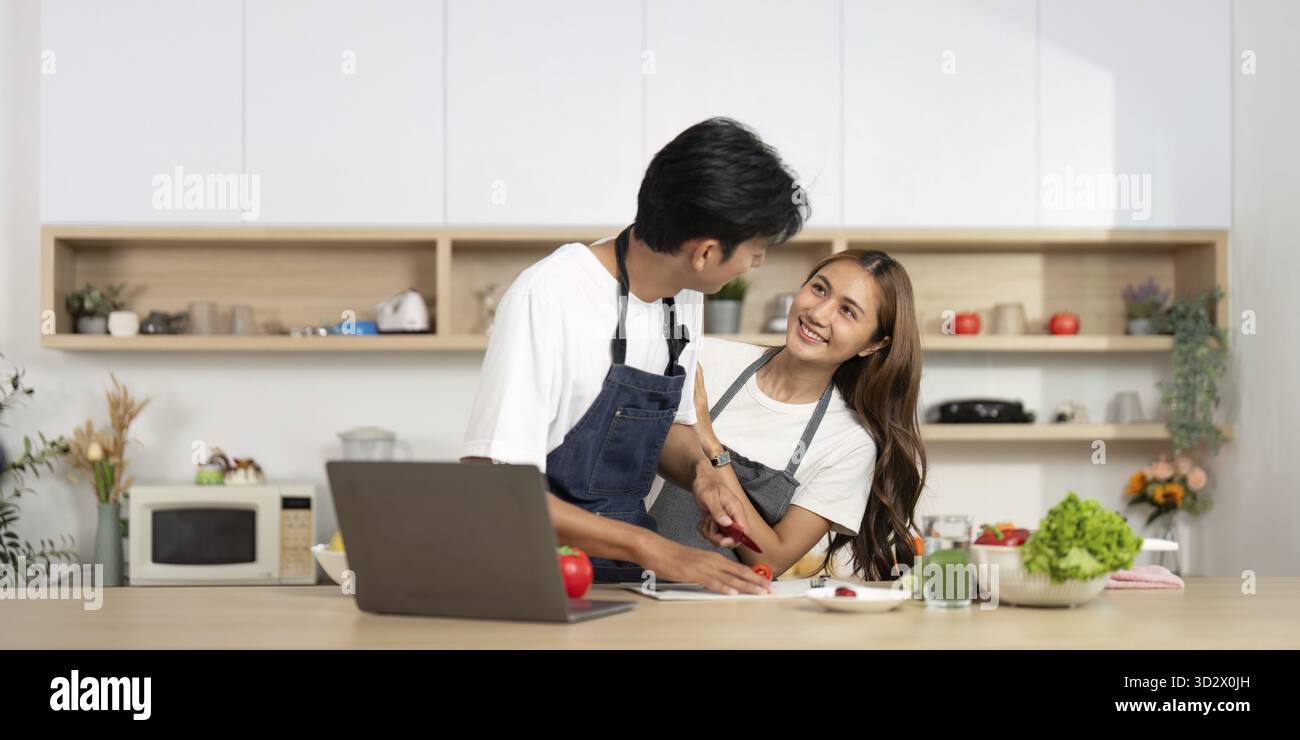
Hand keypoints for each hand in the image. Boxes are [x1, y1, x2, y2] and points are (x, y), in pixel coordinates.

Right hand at [637, 535, 769, 594]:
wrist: (655, 548)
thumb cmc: (673, 556)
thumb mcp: (696, 561)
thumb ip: (709, 569)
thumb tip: (721, 579)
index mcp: (713, 557)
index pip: (738, 568)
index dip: (754, 576)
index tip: (766, 583)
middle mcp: (712, 560)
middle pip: (739, 572)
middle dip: (757, 581)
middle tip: (771, 589)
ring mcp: (703, 566)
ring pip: (729, 577)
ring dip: (746, 585)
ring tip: (760, 592)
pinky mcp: (692, 572)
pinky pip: (710, 581)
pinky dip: (723, 587)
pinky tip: (732, 592)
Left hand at [692, 462, 749, 547]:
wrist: (703, 480)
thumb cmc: (707, 485)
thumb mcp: (709, 497)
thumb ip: (718, 511)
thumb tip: (727, 524)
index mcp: (737, 510)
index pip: (744, 532)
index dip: (734, 540)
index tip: (721, 541)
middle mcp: (735, 517)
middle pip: (732, 539)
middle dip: (717, 536)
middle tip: (708, 523)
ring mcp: (728, 521)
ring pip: (721, 538)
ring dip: (710, 532)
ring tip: (705, 519)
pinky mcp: (720, 523)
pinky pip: (714, 535)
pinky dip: (706, 530)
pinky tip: (704, 520)